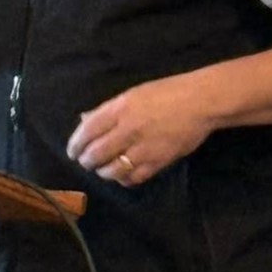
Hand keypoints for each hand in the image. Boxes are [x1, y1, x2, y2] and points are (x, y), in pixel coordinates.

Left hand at [66, 73, 211, 185]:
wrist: (200, 103)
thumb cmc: (166, 92)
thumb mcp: (133, 94)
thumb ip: (108, 109)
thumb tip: (85, 120)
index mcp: (120, 108)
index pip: (88, 130)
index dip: (76, 144)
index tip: (72, 151)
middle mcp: (128, 129)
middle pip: (96, 153)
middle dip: (86, 160)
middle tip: (85, 162)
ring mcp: (143, 148)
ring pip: (112, 170)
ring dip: (103, 172)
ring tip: (102, 169)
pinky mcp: (158, 162)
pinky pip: (133, 178)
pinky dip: (123, 179)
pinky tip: (122, 175)